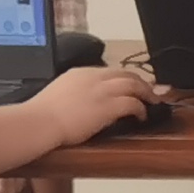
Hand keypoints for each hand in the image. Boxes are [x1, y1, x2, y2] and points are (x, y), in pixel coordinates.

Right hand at [27, 64, 162, 145]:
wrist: (40, 121)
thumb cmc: (43, 115)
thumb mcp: (59, 93)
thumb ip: (74, 92)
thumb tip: (81, 101)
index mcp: (80, 73)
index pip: (109, 71)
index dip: (123, 78)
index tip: (131, 86)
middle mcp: (93, 77)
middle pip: (126, 73)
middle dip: (141, 82)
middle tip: (149, 92)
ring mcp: (102, 90)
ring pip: (134, 84)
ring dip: (146, 93)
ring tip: (153, 103)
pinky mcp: (108, 106)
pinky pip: (133, 103)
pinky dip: (142, 109)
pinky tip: (142, 117)